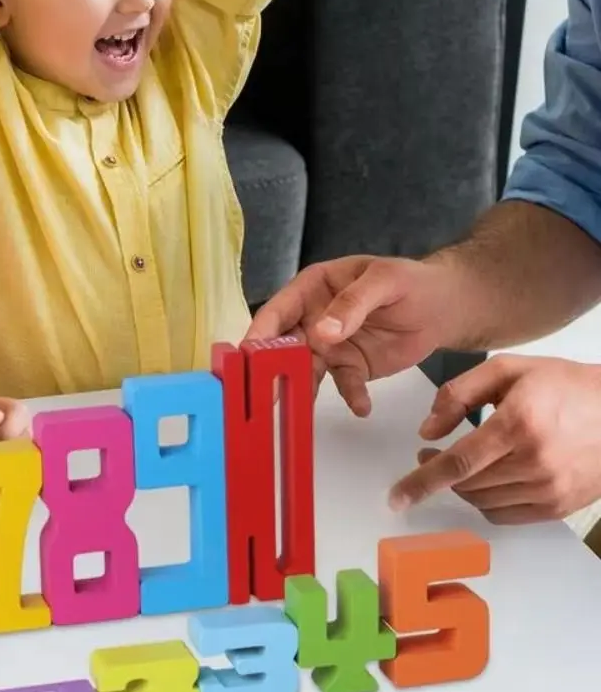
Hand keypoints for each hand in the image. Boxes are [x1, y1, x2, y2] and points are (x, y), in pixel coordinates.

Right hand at [246, 255, 455, 416]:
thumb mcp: (384, 281)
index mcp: (311, 289)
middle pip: (283, 346)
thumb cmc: (410, 281)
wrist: (443, 306)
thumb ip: (353, 303)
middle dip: (271, 369)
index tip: (248, 357)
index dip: (260, 333)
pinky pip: (344, 384)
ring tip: (301, 410)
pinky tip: (361, 406)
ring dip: (303, 389)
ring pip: (306, 370)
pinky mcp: (350, 367)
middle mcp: (312, 318)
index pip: (277, 311)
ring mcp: (329, 345)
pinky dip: (351, 396)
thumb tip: (322, 332)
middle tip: (264, 393)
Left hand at [388, 355, 600, 523]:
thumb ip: (458, 394)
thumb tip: (427, 431)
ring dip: (461, 487)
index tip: (397, 496)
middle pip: (467, 485)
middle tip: (429, 454)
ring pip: (483, 502)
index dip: (421, 482)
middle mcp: (534, 462)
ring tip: (460, 463)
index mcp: (518, 424)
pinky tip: (485, 480)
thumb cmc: (563, 385)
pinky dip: (486, 502)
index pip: (458, 463)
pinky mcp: (560, 506)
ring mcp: (550, 489)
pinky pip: (506, 515)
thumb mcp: (508, 370)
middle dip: (437, 474)